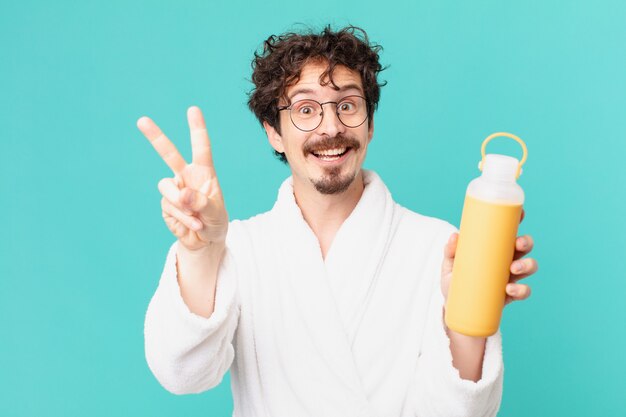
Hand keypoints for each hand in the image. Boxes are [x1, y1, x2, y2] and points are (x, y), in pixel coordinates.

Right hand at [136, 106, 227, 251]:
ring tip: (196, 217)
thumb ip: (201, 202)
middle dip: (155, 137)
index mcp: (204, 173)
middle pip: (169, 154)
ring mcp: (174, 189)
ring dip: (181, 205)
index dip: (197, 128)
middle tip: (141, 120)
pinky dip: (182, 218)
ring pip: (168, 188)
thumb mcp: (215, 213)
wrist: (205, 240)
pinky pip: (169, 207)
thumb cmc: (215, 221)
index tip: (193, 109)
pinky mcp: (166, 204)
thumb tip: (182, 195)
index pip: (201, 148)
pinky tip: (191, 224)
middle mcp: (186, 177)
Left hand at [441, 209, 538, 305]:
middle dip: (526, 242)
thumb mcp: (450, 264)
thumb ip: (450, 250)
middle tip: (517, 245)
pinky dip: (521, 289)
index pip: (509, 231)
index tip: (520, 212)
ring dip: (527, 265)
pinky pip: (524, 291)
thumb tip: (455, 236)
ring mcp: (510, 277)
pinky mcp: (510, 295)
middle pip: (525, 246)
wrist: (454, 306)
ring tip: (513, 268)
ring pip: (530, 266)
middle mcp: (507, 259)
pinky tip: (510, 289)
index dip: (517, 220)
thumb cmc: (455, 280)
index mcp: (495, 247)